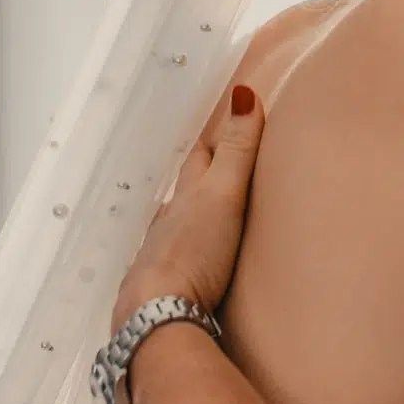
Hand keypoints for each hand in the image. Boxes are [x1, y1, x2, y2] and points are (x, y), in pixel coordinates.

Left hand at [114, 84, 265, 322]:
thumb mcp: (224, 195)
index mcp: (186, 198)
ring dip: (185, 216)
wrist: (159, 311)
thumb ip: (237, 151)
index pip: (200, 162)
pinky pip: (170, 262)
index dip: (212, 145)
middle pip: (183, 190)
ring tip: (200, 213)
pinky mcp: (160, 289)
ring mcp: (160, 256)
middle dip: (197, 175)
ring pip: (172, 225)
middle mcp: (168, 222)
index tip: (221, 132)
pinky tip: (184, 261)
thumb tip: (244, 93)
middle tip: (213, 164)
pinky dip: (180, 253)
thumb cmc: (195, 251)